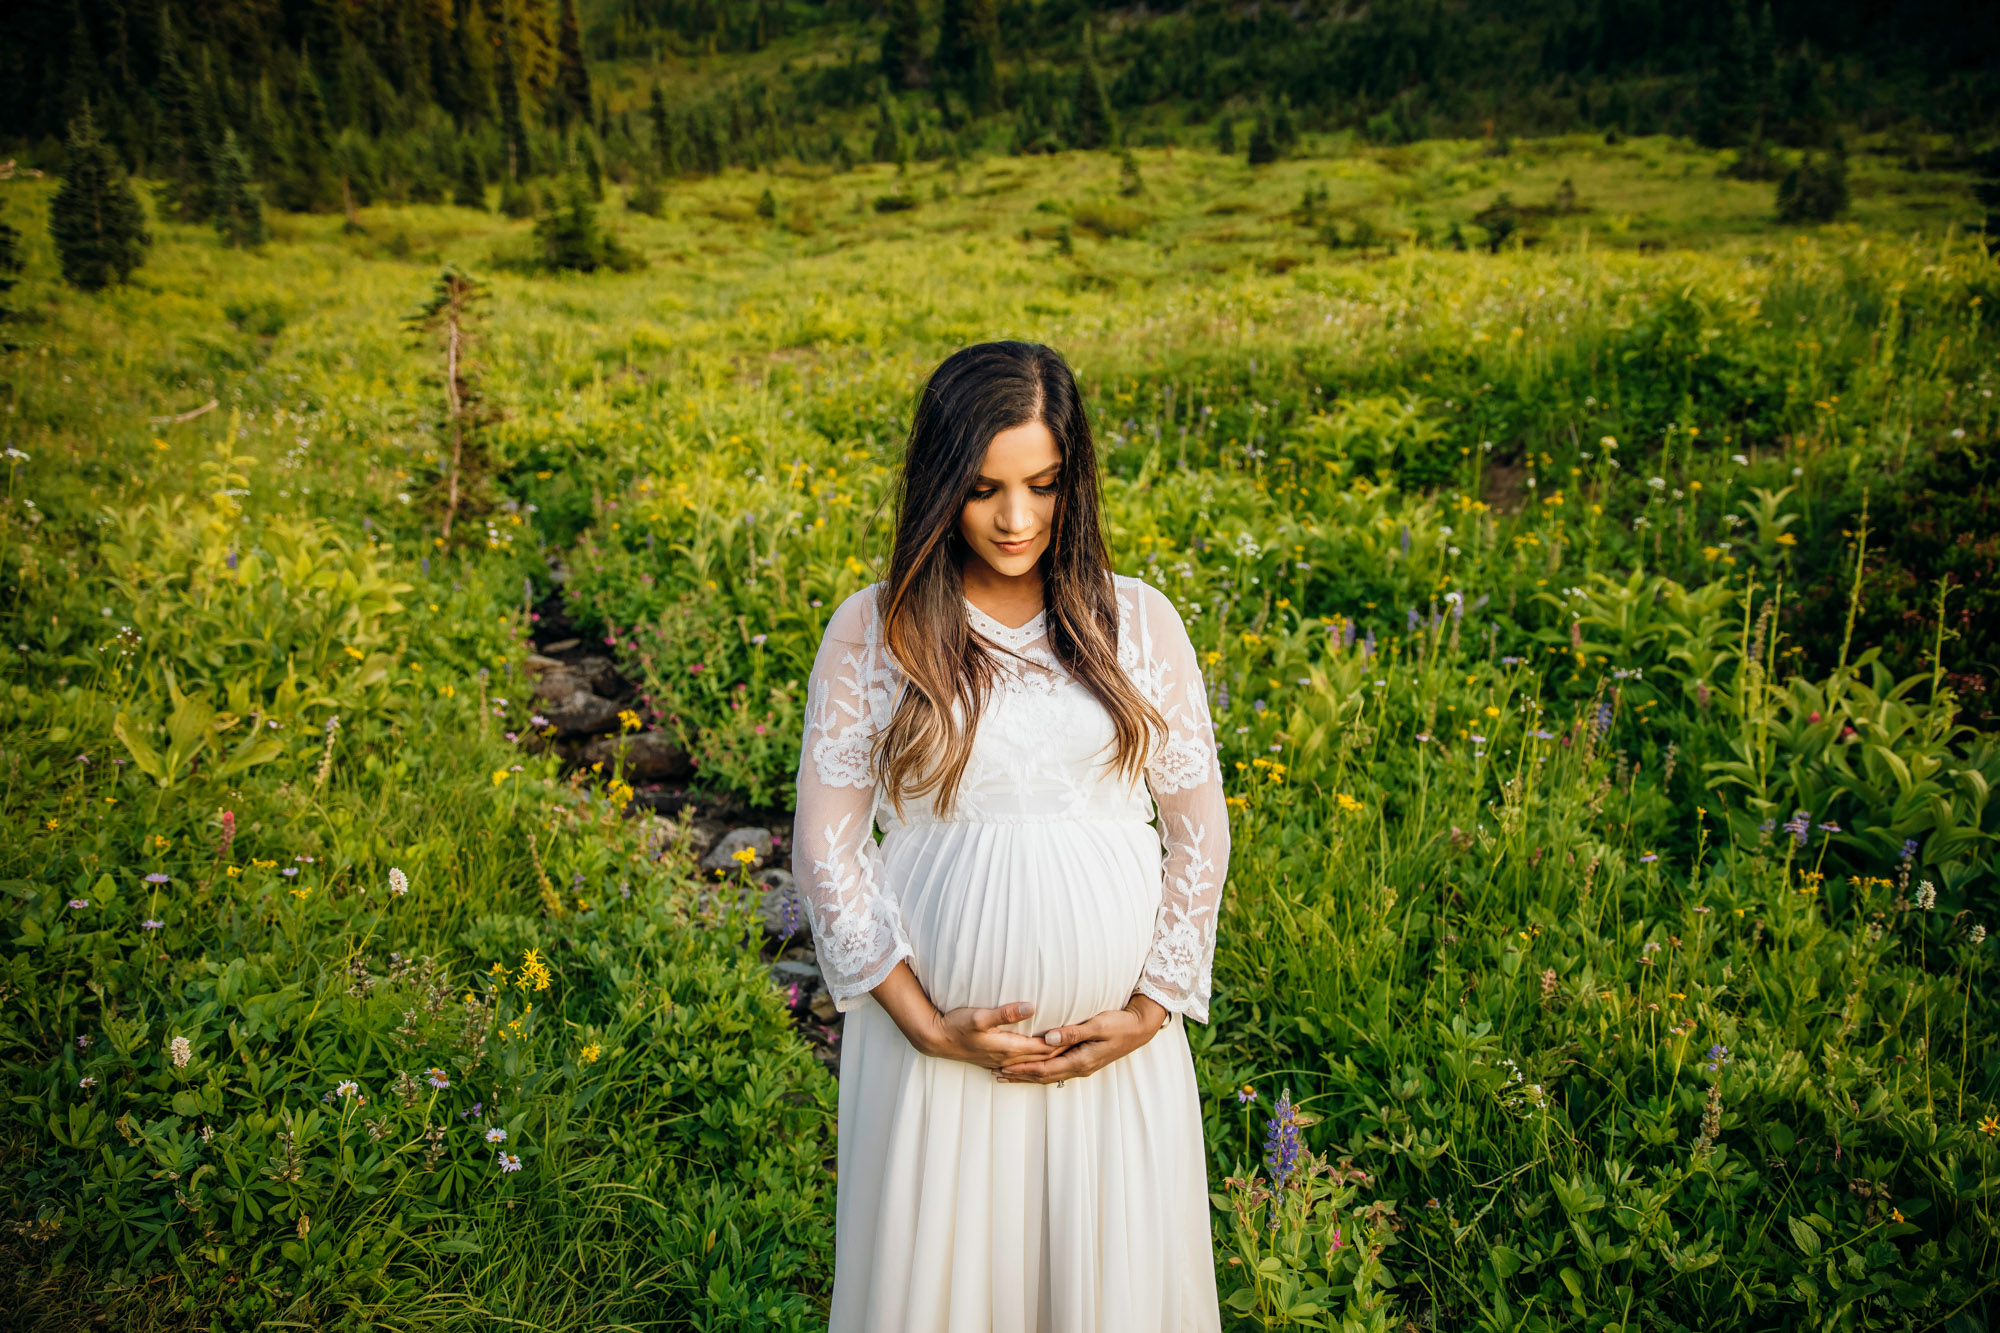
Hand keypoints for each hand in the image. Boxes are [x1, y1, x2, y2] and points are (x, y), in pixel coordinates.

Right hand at [921, 1000, 1077, 1070]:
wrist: (936, 1039)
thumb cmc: (957, 1025)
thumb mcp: (980, 1016)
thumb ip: (1005, 1013)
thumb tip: (1031, 1006)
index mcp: (1009, 1046)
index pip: (1044, 1048)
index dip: (1063, 1043)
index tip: (1081, 1036)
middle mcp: (1008, 1057)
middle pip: (1042, 1058)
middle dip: (1062, 1053)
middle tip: (1083, 1045)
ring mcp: (1001, 1060)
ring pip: (1033, 1063)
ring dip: (1050, 1059)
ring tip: (1068, 1053)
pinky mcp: (994, 1059)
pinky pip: (1021, 1064)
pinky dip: (1035, 1062)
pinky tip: (1039, 1059)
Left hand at [996, 993, 1168, 1085]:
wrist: (1140, 1028)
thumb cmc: (1120, 1024)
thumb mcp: (1097, 1026)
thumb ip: (1073, 1032)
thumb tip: (1048, 1039)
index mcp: (1080, 1061)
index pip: (1044, 1069)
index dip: (1022, 1069)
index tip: (1002, 1067)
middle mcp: (1079, 1067)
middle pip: (1043, 1076)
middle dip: (1019, 1076)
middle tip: (996, 1074)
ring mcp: (1082, 1066)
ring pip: (1049, 1075)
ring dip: (1027, 1075)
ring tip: (1008, 1074)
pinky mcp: (1084, 1060)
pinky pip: (1057, 1069)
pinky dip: (1040, 1070)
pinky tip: (1033, 1067)